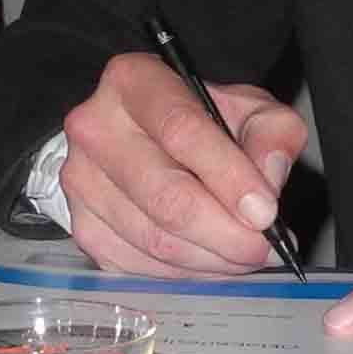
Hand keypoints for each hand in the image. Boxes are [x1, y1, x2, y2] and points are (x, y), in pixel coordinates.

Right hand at [58, 51, 309, 275]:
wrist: (145, 137)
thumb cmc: (201, 119)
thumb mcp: (248, 108)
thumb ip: (272, 133)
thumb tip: (268, 178)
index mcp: (133, 80)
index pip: (181, 129)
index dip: (228, 176)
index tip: (265, 213)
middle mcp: (95, 126)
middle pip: (165, 195)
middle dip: (224, 232)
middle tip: (262, 247)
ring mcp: (81, 179)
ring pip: (154, 239)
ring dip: (210, 258)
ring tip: (244, 254)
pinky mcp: (81, 224)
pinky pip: (138, 265)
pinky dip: (184, 272)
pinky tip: (209, 259)